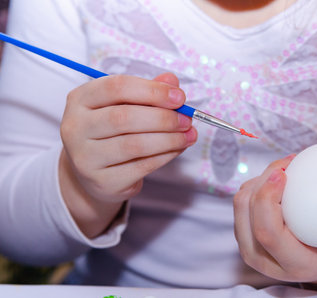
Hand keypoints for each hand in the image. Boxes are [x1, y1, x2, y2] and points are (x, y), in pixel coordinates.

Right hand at [59, 73, 196, 237]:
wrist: (94, 173)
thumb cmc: (112, 132)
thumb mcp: (124, 105)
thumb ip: (148, 91)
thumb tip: (172, 81)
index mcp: (80, 99)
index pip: (116, 87)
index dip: (152, 90)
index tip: (179, 97)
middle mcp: (76, 127)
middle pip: (124, 117)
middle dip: (163, 118)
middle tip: (186, 119)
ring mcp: (85, 157)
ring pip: (134, 145)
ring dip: (169, 139)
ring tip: (188, 135)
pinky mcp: (102, 181)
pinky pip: (141, 166)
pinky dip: (165, 156)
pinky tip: (177, 149)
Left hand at [233, 155, 316, 293]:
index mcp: (290, 264)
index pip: (268, 233)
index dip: (268, 199)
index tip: (283, 173)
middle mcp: (263, 260)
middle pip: (248, 215)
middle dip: (262, 181)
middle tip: (286, 163)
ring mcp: (250, 248)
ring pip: (241, 207)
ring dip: (258, 181)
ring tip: (284, 167)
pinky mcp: (245, 235)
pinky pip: (242, 204)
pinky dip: (256, 185)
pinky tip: (277, 177)